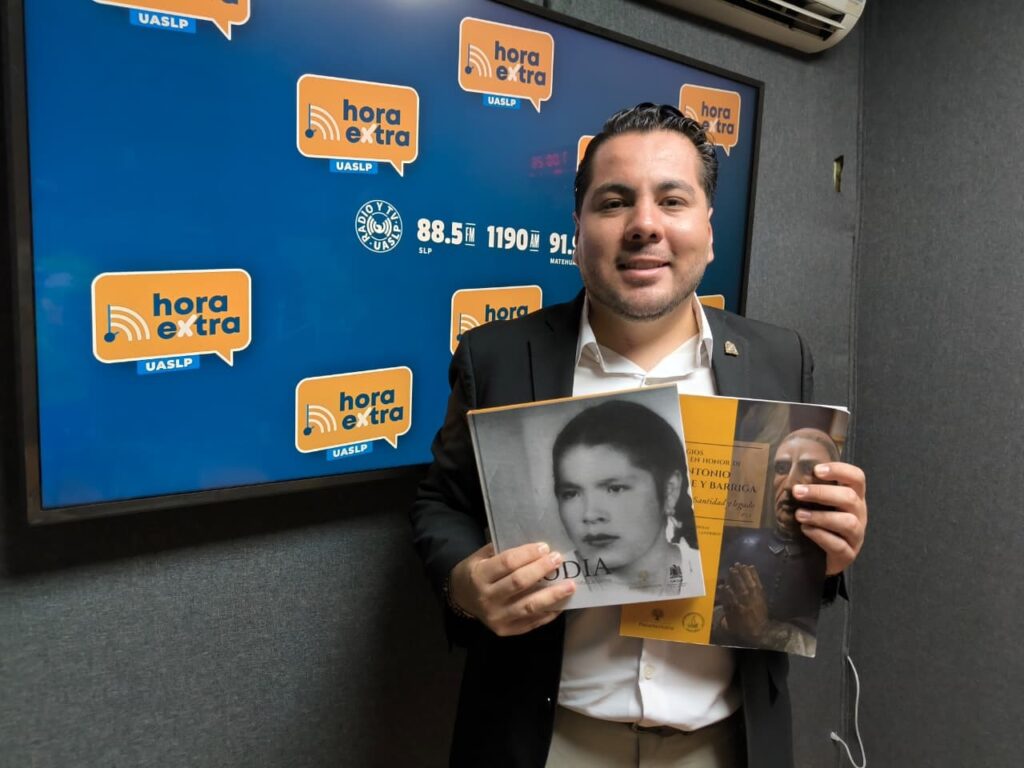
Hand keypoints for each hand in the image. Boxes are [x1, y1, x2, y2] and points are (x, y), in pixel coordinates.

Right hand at [449, 542, 576, 636]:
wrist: (461, 600)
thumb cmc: (475, 573)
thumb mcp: (480, 557)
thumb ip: (502, 551)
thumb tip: (534, 546)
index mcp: (479, 576)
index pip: (507, 563)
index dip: (528, 554)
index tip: (545, 547)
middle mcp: (487, 598)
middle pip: (519, 583)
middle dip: (541, 570)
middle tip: (558, 560)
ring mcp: (497, 617)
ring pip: (529, 606)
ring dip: (552, 595)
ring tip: (570, 585)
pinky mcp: (506, 630)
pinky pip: (531, 622)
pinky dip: (548, 613)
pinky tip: (562, 604)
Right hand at [720, 563, 768, 639]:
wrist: (760, 632)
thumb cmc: (742, 628)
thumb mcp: (730, 623)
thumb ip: (724, 609)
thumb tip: (719, 596)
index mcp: (739, 612)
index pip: (732, 599)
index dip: (727, 592)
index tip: (722, 585)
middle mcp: (748, 604)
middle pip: (742, 589)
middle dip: (737, 578)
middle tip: (732, 568)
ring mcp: (756, 600)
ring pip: (750, 585)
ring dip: (746, 574)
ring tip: (741, 565)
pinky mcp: (762, 597)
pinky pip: (758, 585)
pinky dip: (755, 575)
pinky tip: (751, 567)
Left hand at [794, 462, 866, 575]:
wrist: (821, 557)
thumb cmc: (819, 523)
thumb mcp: (817, 504)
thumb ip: (810, 488)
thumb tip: (785, 471)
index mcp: (854, 496)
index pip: (856, 477)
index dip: (840, 470)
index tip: (817, 470)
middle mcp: (859, 514)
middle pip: (850, 498)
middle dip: (821, 493)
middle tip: (797, 492)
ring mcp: (856, 535)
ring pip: (847, 522)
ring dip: (821, 516)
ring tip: (799, 515)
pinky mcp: (848, 554)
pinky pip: (839, 545)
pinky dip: (820, 536)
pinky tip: (805, 530)